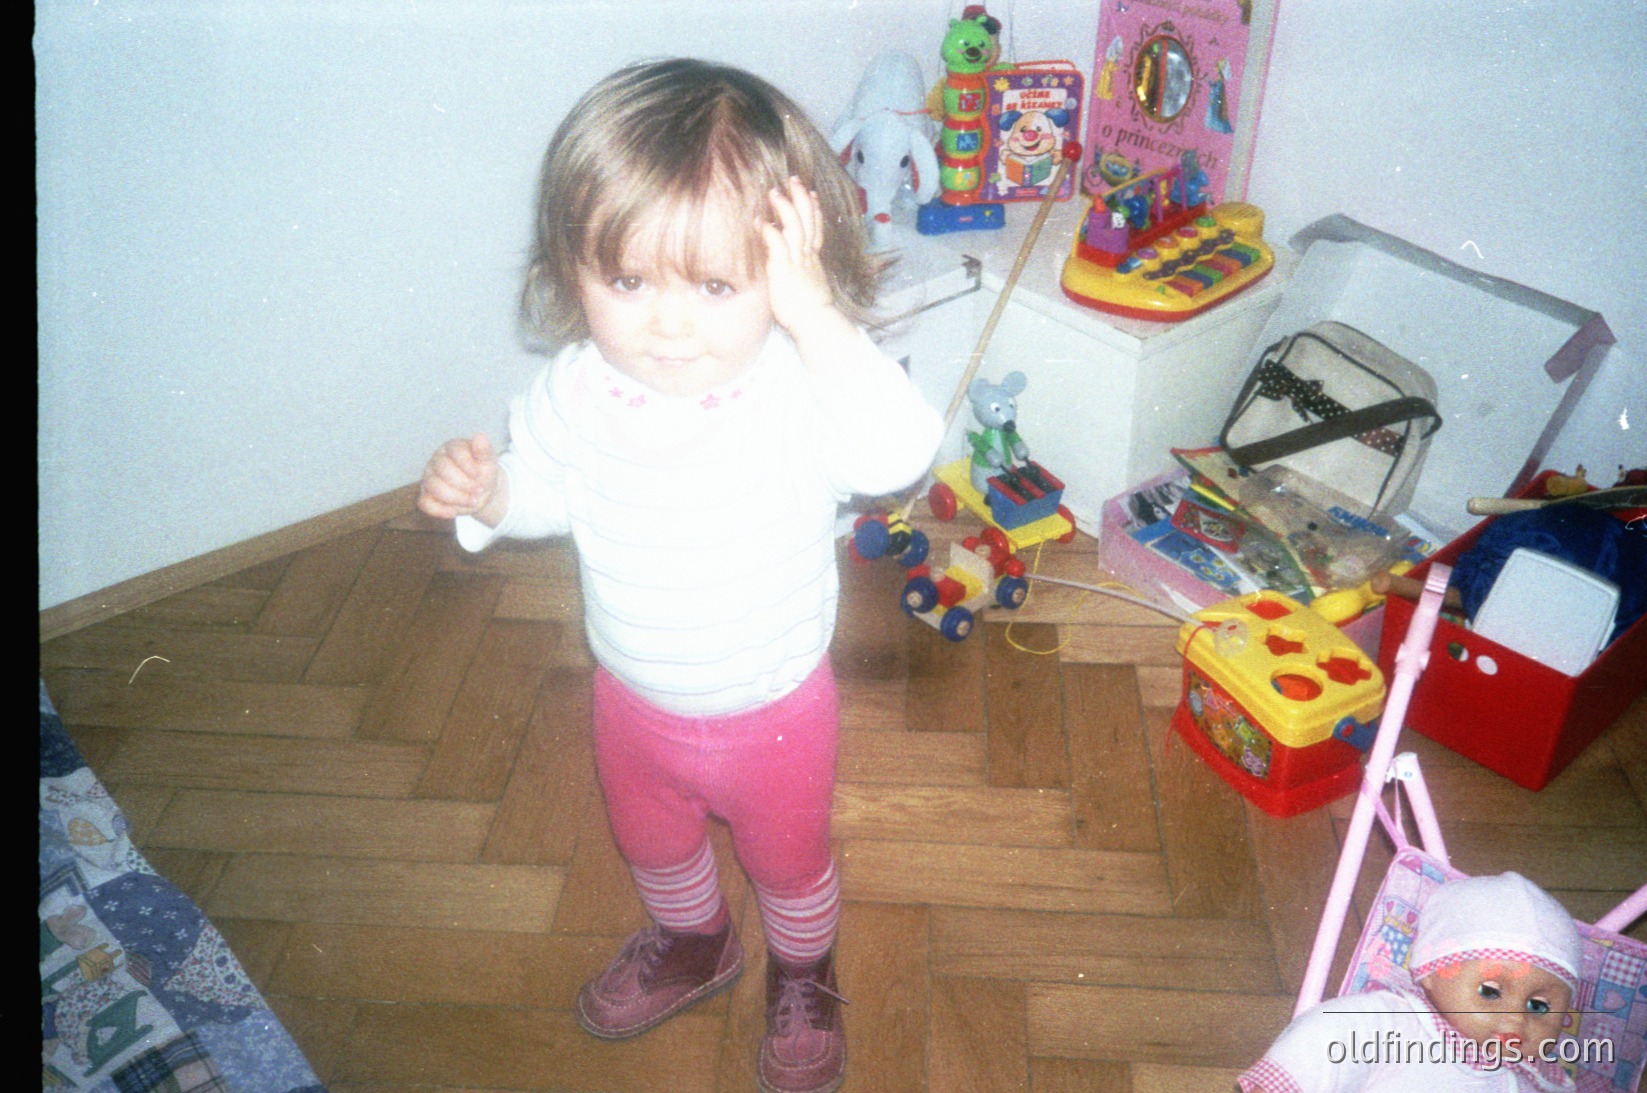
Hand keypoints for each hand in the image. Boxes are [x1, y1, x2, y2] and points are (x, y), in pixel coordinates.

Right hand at [418, 432, 504, 524]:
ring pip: (434, 486)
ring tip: (472, 501)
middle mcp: (437, 460)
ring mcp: (429, 477)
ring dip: (455, 498)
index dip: (467, 465)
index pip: (455, 451)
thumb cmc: (482, 473)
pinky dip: (439, 510)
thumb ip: (484, 450)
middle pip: (443, 470)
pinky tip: (454, 512)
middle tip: (478, 491)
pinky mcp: (426, 494)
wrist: (480, 493)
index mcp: (453, 447)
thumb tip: (480, 435)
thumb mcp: (488, 462)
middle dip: (464, 484)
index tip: (478, 475)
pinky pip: (425, 503)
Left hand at [760, 177, 838, 340]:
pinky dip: (768, 231)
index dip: (815, 210)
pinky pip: (777, 245)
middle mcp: (807, 256)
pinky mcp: (784, 270)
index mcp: (813, 260)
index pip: (816, 228)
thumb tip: (796, 275)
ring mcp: (797, 261)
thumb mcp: (808, 288)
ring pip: (794, 227)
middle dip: (801, 198)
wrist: (816, 323)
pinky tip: (759, 221)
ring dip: (784, 208)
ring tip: (774, 192)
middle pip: (808, 220)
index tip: (812, 193)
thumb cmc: (810, 313)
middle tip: (794, 180)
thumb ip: (802, 276)